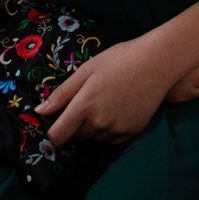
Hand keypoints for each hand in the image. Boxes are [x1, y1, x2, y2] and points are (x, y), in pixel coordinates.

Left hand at [37, 37, 181, 145]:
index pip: (56, 136)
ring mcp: (116, 129)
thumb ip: (62, 93)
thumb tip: (39, 112)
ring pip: (94, 139)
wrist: (159, 62)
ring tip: (106, 103)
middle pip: (76, 137)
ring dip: (93, 128)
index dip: (52, 132)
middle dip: (75, 125)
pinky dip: (110, 130)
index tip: (56, 123)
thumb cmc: (120, 59)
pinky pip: (112, 140)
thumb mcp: (87, 69)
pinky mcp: (132, 132)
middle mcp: (98, 123)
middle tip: (88, 103)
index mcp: (83, 107)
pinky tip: (119, 110)